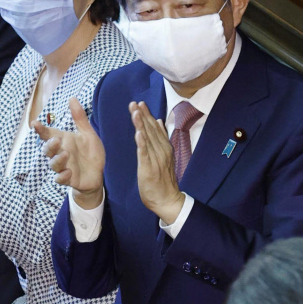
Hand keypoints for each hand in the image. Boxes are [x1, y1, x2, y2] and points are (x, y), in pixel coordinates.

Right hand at [33, 97, 104, 207]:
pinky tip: (68, 173)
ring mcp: (64, 167)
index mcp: (64, 141)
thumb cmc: (91, 153)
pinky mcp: (69, 179)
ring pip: (53, 164)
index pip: (48, 134)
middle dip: (49, 145)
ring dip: (57, 160)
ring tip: (65, 154)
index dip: (40, 129)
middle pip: (47, 149)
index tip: (35, 123)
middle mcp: (61, 153)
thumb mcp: (88, 134)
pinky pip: (60, 179)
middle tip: (56, 140)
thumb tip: (72, 97)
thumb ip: (79, 118)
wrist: (99, 174)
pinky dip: (62, 177)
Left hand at [130, 100, 184, 223]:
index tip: (140, 103)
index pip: (155, 128)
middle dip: (142, 116)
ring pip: (148, 139)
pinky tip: (138, 134)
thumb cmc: (163, 180)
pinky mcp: (150, 169)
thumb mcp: (164, 156)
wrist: (168, 200)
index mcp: (164, 147)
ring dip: (141, 125)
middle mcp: (162, 151)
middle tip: (134, 103)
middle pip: (151, 130)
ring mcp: (156, 160)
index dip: (147, 115)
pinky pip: (145, 154)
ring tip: (135, 112)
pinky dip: (142, 144)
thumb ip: (161, 139)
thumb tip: (159, 121)